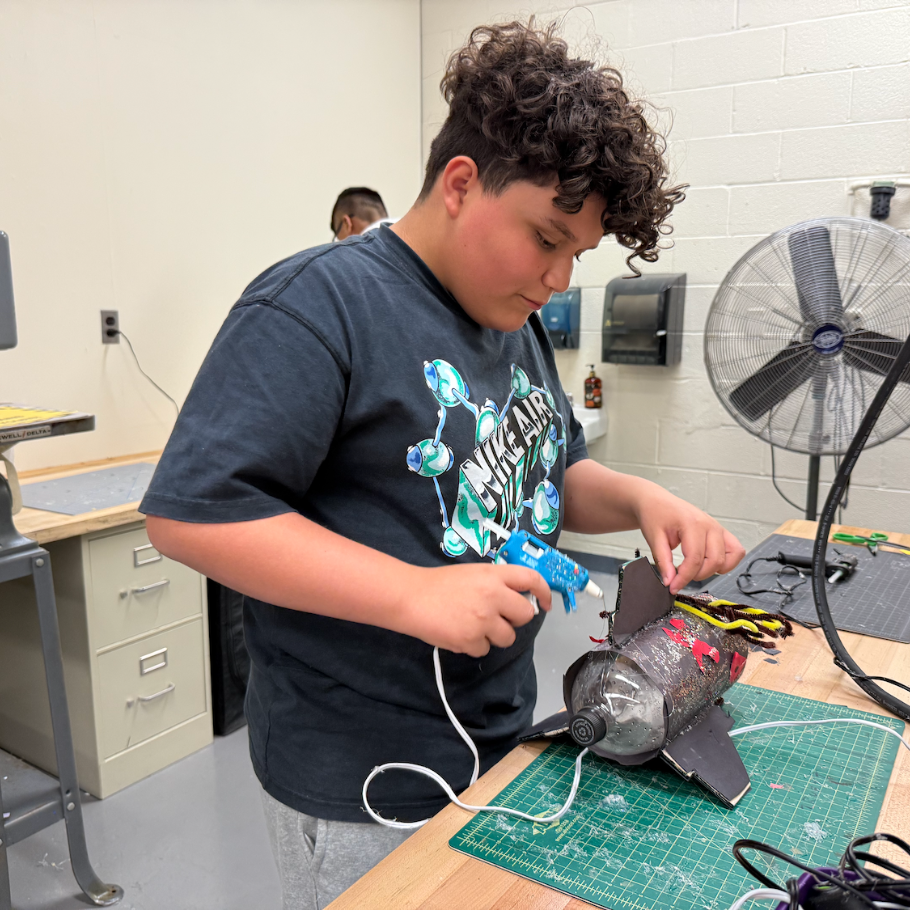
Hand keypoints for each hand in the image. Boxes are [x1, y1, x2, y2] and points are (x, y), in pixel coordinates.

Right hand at [404, 563, 552, 656]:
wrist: (411, 598)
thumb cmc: (439, 583)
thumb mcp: (473, 574)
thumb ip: (496, 584)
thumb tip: (517, 600)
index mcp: (494, 576)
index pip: (531, 580)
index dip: (545, 592)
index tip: (547, 603)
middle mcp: (493, 597)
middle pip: (526, 615)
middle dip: (516, 619)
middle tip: (499, 617)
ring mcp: (483, 620)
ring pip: (508, 637)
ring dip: (495, 635)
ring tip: (474, 625)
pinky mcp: (471, 641)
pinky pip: (485, 649)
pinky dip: (475, 645)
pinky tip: (460, 633)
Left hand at [635, 488, 745, 595]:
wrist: (657, 501)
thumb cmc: (655, 515)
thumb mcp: (653, 538)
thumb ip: (663, 561)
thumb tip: (670, 582)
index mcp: (692, 523)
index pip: (694, 559)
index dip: (684, 578)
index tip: (673, 587)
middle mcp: (710, 525)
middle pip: (715, 561)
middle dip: (698, 575)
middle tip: (680, 576)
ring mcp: (718, 527)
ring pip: (729, 558)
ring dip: (713, 570)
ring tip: (695, 568)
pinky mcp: (721, 531)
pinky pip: (736, 551)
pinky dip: (726, 562)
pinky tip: (709, 563)